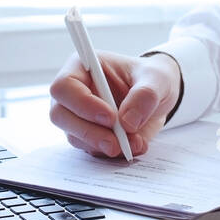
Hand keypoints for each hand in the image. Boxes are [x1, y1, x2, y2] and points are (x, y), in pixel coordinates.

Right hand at [48, 50, 181, 158]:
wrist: (159, 97)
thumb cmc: (152, 78)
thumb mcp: (158, 79)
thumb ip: (145, 95)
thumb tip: (127, 122)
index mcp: (83, 67)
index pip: (64, 86)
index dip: (82, 103)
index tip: (110, 117)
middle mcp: (74, 92)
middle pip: (60, 115)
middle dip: (88, 132)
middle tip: (115, 142)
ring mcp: (78, 116)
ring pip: (74, 137)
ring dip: (102, 145)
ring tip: (135, 142)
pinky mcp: (89, 135)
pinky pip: (91, 149)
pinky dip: (112, 152)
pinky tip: (134, 145)